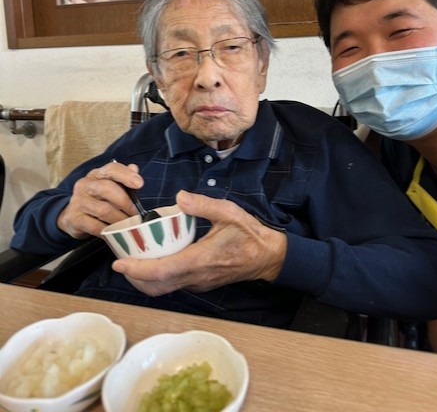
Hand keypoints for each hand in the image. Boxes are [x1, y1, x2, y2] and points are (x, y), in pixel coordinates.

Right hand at [56, 160, 142, 237]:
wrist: (72, 217)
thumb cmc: (97, 200)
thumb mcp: (109, 187)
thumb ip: (123, 179)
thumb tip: (134, 168)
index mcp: (96, 175)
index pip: (111, 169)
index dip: (126, 175)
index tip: (139, 184)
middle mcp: (85, 185)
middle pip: (107, 188)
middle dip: (126, 202)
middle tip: (136, 214)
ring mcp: (78, 201)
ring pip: (103, 210)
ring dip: (120, 219)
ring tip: (129, 225)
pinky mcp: (74, 218)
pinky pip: (95, 226)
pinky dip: (109, 231)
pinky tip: (116, 234)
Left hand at [112, 190, 287, 295]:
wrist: (268, 257)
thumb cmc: (249, 234)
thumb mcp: (229, 212)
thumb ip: (204, 205)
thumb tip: (180, 196)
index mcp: (200, 260)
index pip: (163, 271)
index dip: (138, 269)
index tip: (119, 263)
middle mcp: (196, 277)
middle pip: (156, 286)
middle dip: (134, 277)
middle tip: (119, 260)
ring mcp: (198, 283)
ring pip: (164, 288)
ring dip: (144, 279)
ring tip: (131, 260)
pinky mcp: (200, 283)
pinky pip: (173, 285)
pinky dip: (156, 277)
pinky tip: (153, 260)